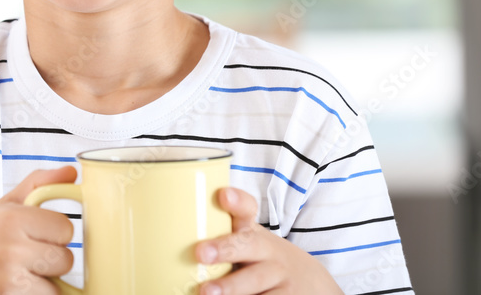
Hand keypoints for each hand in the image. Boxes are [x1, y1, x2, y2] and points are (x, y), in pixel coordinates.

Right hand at [0, 165, 77, 294]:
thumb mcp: (7, 205)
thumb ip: (40, 184)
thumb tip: (72, 172)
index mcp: (12, 218)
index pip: (66, 229)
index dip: (57, 234)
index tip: (40, 235)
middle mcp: (10, 246)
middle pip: (66, 259)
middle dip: (53, 260)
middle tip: (31, 257)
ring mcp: (8, 277)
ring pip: (57, 284)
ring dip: (46, 282)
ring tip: (25, 273)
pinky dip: (37, 294)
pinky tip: (21, 286)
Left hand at [194, 188, 342, 294]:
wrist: (311, 285)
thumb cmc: (263, 263)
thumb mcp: (250, 245)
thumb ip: (223, 237)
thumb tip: (168, 236)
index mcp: (254, 233)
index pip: (247, 210)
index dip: (236, 201)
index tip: (223, 194)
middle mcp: (268, 252)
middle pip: (248, 246)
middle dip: (224, 248)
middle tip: (201, 252)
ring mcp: (279, 277)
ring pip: (255, 281)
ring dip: (231, 287)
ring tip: (206, 293)